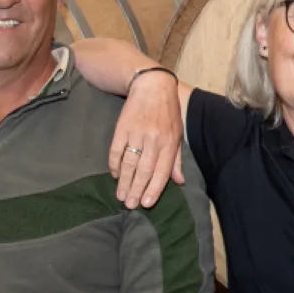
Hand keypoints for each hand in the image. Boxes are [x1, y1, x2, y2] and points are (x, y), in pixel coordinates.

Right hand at [108, 68, 184, 207]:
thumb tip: (179, 182)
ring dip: (124, 182)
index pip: (161, 172)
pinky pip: (116, 150)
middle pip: (143, 170)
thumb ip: (176, 160)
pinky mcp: (122, 128)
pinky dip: (114, 164)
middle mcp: (153, 140)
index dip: (154, 189)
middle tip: (129, 205)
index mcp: (169, 143)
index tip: (147, 204)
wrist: (152, 87)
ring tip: (121, 196)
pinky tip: (115, 175)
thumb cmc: (168, 114)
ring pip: (129, 163)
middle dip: (136, 190)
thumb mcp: (177, 135)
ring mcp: (136, 134)